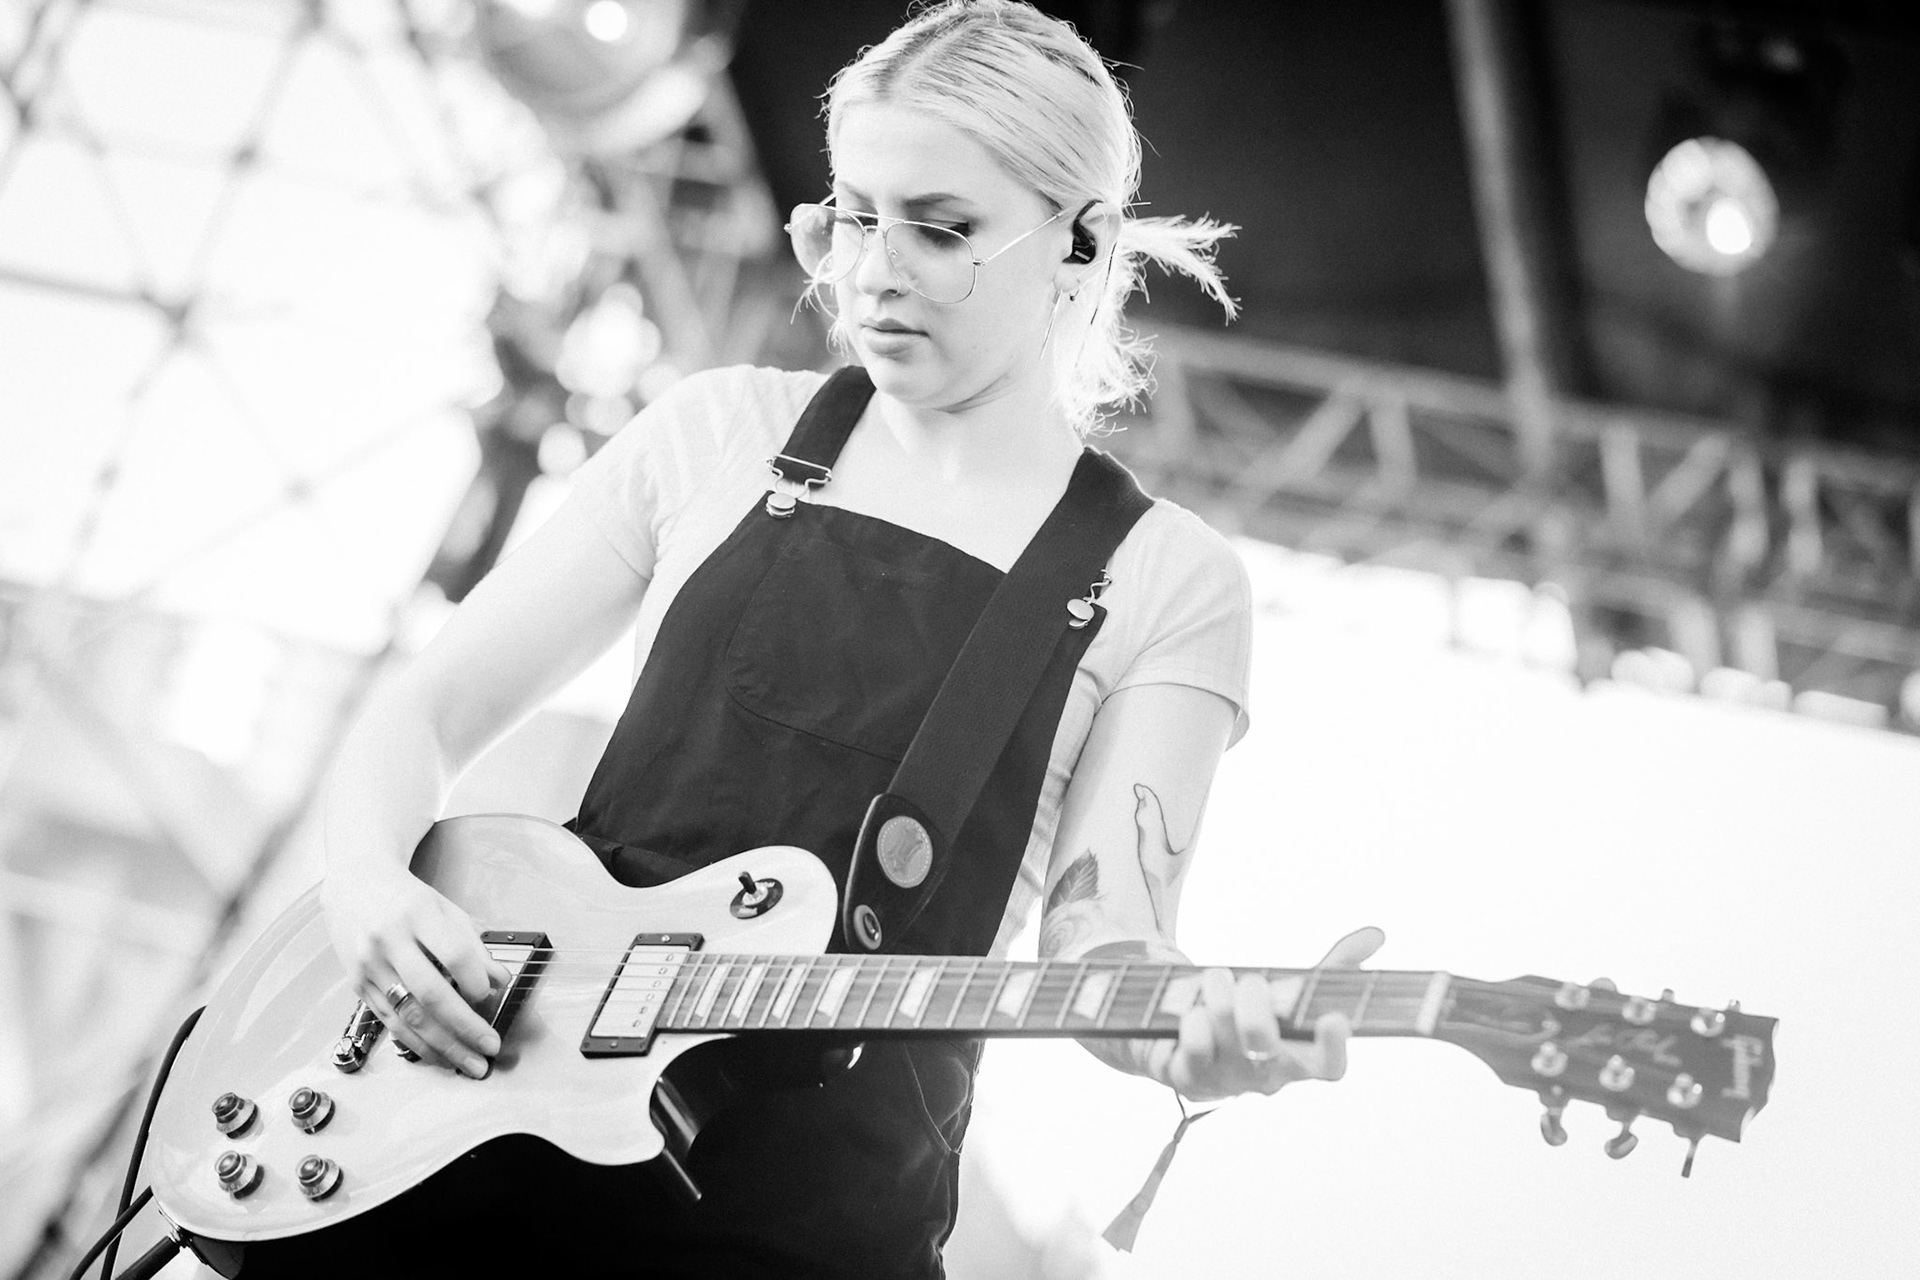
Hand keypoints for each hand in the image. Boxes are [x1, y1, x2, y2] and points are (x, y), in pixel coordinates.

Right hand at [319, 864, 508, 1076]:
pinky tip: (439, 1055)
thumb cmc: (407, 898)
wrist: (354, 883)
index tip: (491, 996)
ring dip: (442, 1046)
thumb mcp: (445, 909)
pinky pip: (390, 1021)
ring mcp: (369, 965)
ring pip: (408, 1015)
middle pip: (430, 993)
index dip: (476, 980)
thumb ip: (473, 946)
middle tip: (490, 1047)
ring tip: (469, 1064)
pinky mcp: (357, 985)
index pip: (454, 954)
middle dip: (464, 1026)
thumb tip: (501, 981)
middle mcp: (389, 940)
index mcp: (417, 914)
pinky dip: (417, 1042)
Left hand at [1157, 926, 1385, 1101]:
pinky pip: (1191, 1045)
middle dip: (1253, 1002)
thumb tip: (1376, 934)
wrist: (1199, 1046)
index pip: (1328, 1067)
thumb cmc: (1259, 1016)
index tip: (1334, 1018)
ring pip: (1222, 1038)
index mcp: (1302, 1059)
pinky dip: (1192, 1016)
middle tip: (1250, 979)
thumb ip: (1335, 966)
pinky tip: (1193, 1009)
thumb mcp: (1295, 992)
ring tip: (1217, 978)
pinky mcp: (1190, 1078)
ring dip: (1218, 996)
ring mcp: (1227, 1081)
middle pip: (1263, 1044)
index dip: (1333, 1047)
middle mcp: (1267, 1077)